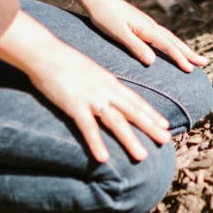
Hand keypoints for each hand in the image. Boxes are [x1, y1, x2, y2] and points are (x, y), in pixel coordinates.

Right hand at [0, 19, 170, 163]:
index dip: (151, 114)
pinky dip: (96, 143)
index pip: (136, 101)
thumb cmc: (65, 62)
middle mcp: (105, 90)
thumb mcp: (91, 72)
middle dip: (150, 127)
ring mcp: (91, 98)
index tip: (166, 125)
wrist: (45, 53)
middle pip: (133, 111)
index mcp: (110, 82)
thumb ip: (101, 85)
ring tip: (142, 156)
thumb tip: (109, 96)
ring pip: (116, 121)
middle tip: (166, 140)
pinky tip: (103, 159)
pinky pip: (87, 127)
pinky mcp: (74, 105)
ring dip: (130, 140)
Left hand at [71, 0, 207, 72]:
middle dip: (189, 53)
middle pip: (174, 41)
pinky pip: (163, 36)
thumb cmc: (105, 16)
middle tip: (204, 62)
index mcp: (147, 29)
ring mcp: (147, 24)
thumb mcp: (119, 33)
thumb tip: (153, 61)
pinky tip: (172, 47)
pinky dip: (172, 43)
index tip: (191, 70)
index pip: (168, 46)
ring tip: (194, 57)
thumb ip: (136, 47)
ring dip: (183, 48)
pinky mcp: (142, 24)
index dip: (180, 59)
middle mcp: (151, 26)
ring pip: (170, 38)